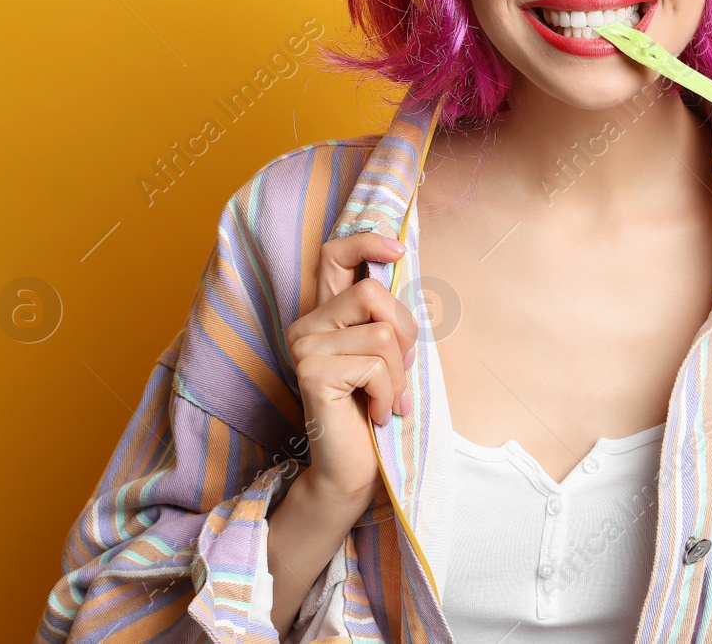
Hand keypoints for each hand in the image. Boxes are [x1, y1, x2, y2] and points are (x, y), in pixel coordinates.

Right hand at [285, 231, 419, 508]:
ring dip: (399, 374)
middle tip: (401, 372)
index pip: (335, 255)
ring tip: (387, 399)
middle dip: (406, 333)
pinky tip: (377, 414)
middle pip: (373, 293)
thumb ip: (387, 320)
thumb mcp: (387, 356)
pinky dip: (389, 393)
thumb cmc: (374, 410)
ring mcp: (304, 348)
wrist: (353, 470)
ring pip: (382, 334)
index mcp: (326, 315)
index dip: (366, 241)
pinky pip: (375, 366)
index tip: (397, 247)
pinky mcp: (311, 373)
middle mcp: (307, 325)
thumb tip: (403, 270)